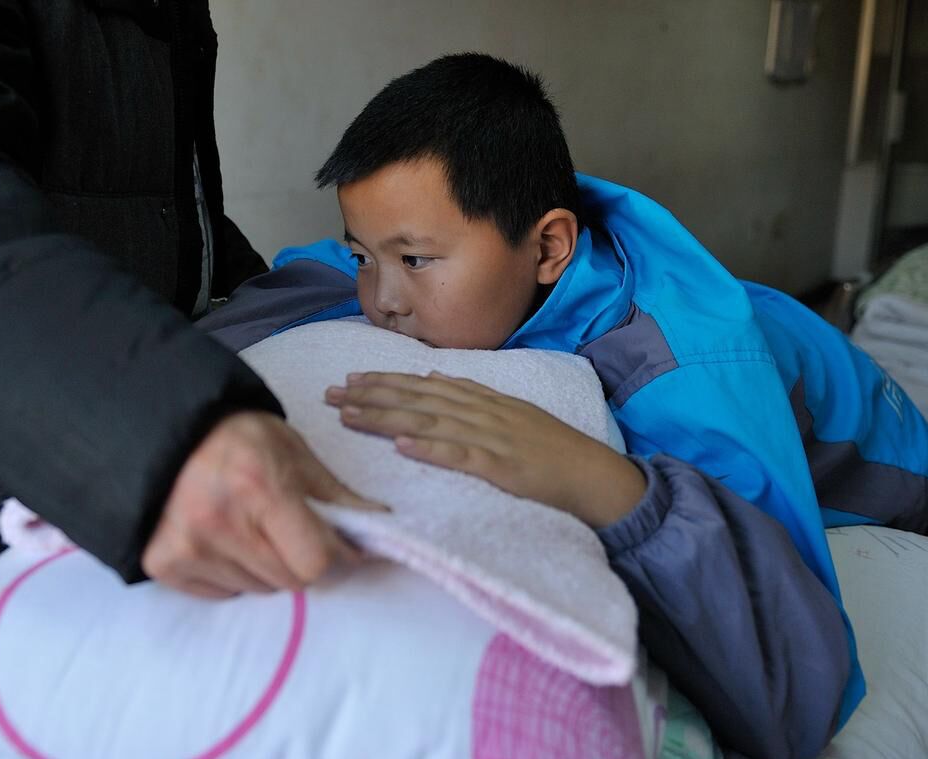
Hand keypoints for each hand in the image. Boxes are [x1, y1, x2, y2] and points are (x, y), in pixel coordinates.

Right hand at [142, 411, 385, 598]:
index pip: (315, 562)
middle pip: (290, 581)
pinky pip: (222, 594)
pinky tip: (222, 540)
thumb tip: (380, 530)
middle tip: (289, 531)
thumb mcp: (294, 452)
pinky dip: (232, 576)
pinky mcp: (163, 563)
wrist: (167, 430)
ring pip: (258, 590)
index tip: (339, 546)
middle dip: (302, 561)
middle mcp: (220, 523)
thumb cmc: (240, 438)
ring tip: (250, 529)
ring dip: (266, 570)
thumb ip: (336, 496)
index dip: (336, 557)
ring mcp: (187, 546)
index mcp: (260, 488)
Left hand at [324, 372, 645, 527]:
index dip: (387, 381)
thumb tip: (433, 376)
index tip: (351, 378)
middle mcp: (484, 413)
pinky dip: (432, 449)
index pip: (426, 385)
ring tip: (350, 415)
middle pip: (420, 399)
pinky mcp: (503, 468)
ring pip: (431, 423)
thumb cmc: (552, 451)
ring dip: (388, 418)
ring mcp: (493, 439)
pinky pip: (462, 457)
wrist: (596, 477)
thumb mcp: (511, 415)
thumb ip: (472, 397)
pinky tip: (403, 446)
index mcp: (485, 400)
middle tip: (331, 394)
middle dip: (373, 396)